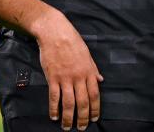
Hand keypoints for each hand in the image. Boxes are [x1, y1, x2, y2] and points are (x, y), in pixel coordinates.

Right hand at [30, 10, 101, 130]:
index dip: (95, 109)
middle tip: (81, 128)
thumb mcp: (87, 54)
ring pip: (69, 103)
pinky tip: (54, 116)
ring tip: (67, 127)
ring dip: (68, 117)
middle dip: (83, 118)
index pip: (95, 95)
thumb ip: (93, 68)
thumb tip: (100, 80)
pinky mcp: (52, 77)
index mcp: (88, 71)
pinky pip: (54, 97)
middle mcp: (78, 77)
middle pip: (83, 102)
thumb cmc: (72, 41)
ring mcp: (65, 78)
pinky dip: (54, 108)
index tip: (94, 119)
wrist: (55, 32)